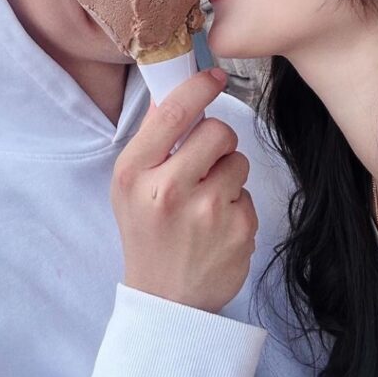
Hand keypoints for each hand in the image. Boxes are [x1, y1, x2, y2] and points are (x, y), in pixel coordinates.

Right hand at [112, 69, 257, 313]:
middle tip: (204, 162)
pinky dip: (237, 204)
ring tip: (206, 200)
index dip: (199, 87)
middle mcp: (168, 191)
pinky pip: (248, 193)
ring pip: (238, 161)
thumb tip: (178, 91)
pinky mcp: (239, 231)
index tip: (215, 76)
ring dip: (228, 173)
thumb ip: (152, 141)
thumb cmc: (146, 232)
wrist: (165, 300)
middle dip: (216, 140)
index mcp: (134, 173)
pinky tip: (217, 225)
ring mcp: (207, 213)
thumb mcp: (128, 186)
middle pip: (217, 131)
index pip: (173, 113)